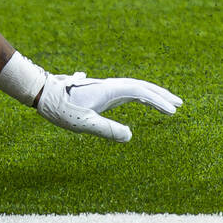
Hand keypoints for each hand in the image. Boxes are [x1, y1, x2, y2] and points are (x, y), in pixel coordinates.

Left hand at [36, 72, 181, 141]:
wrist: (43, 92)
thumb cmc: (60, 108)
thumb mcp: (83, 122)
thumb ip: (106, 129)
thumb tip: (130, 136)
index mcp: (108, 90)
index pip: (139, 92)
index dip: (157, 100)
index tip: (173, 110)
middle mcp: (109, 86)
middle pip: (141, 86)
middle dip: (161, 95)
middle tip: (180, 104)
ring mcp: (106, 87)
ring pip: (134, 87)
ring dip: (152, 94)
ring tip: (168, 103)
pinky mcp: (101, 91)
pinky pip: (126, 91)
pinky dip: (140, 96)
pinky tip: (144, 102)